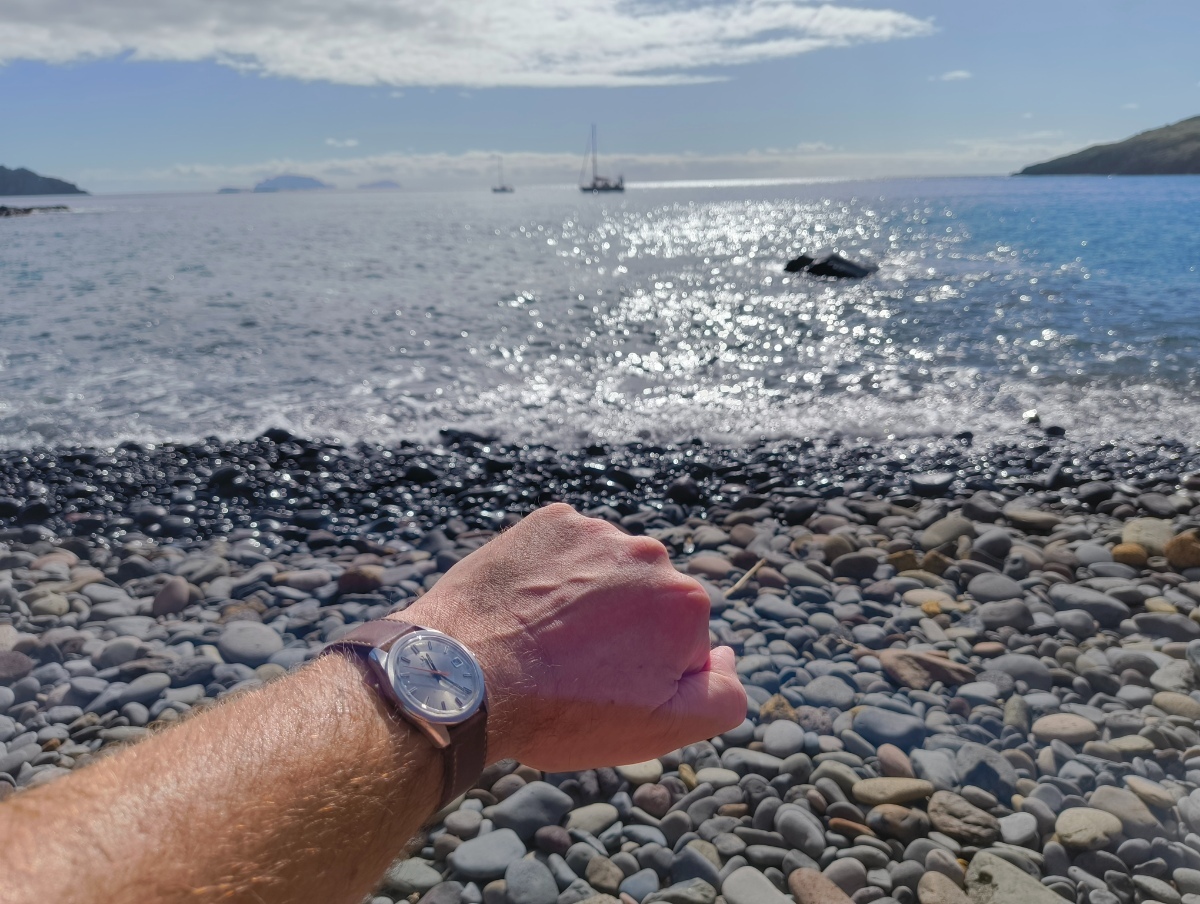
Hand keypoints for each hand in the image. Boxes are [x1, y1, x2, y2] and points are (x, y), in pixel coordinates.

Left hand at [399, 503, 746, 770]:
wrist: (465, 675)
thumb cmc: (561, 710)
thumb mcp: (661, 727)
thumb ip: (722, 696)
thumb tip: (727, 656)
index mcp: (685, 601)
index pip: (681, 640)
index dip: (647, 670)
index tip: (606, 687)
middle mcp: (648, 553)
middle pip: (646, 600)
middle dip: (623, 630)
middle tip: (575, 667)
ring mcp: (595, 531)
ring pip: (606, 572)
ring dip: (587, 600)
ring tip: (544, 639)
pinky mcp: (549, 521)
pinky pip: (565, 549)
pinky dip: (553, 574)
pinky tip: (527, 607)